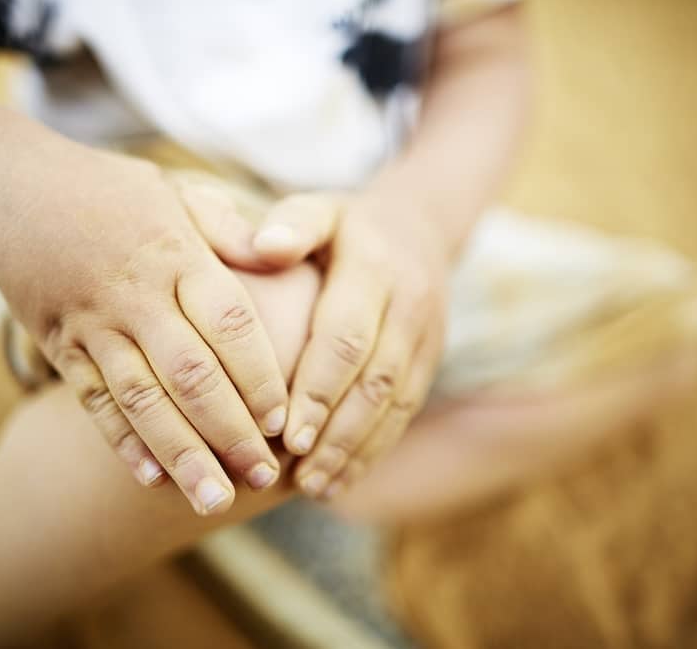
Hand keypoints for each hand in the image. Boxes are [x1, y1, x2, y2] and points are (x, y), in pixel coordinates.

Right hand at [0, 146, 287, 514]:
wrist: (7, 187)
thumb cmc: (111, 190)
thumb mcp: (176, 190)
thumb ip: (228, 229)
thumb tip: (281, 259)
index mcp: (175, 252)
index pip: (229, 323)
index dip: (259, 375)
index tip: (285, 420)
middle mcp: (134, 293)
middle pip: (190, 374)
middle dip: (230, 432)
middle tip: (264, 476)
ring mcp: (91, 324)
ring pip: (141, 400)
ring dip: (181, 455)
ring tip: (214, 500)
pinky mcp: (58, 344)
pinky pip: (91, 401)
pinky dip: (121, 442)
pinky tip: (150, 479)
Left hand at [186, 185, 450, 497]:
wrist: (419, 227)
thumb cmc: (343, 225)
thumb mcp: (319, 209)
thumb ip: (292, 224)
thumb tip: (264, 247)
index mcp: (375, 267)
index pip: (346, 336)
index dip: (318, 388)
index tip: (286, 434)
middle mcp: (409, 304)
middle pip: (374, 380)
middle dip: (337, 432)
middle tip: (298, 474)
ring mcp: (427, 336)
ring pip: (395, 404)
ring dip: (356, 450)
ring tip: (315, 488)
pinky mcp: (432, 360)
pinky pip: (406, 411)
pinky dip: (374, 449)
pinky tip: (341, 480)